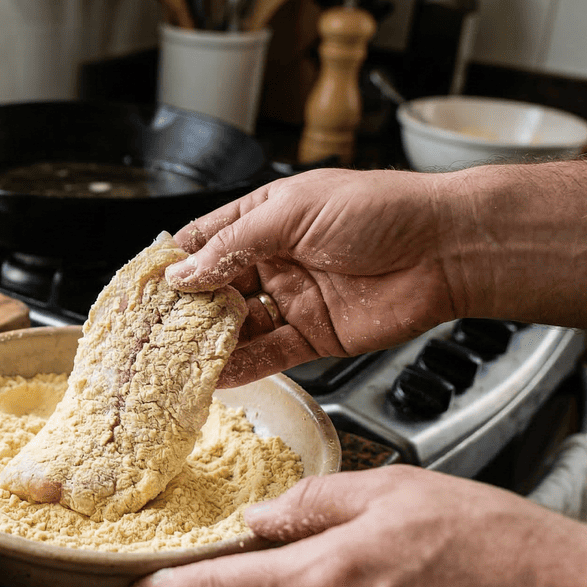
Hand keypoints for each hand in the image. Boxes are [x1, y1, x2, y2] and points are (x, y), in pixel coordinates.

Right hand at [167, 168, 464, 386]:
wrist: (447, 248)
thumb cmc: (381, 209)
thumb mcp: (292, 213)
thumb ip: (233, 246)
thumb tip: (183, 273)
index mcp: (265, 217)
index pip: (203, 241)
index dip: (171, 263)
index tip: (140, 286)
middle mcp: (275, 258)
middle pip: (214, 288)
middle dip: (183, 310)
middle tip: (150, 332)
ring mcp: (294, 298)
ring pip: (238, 326)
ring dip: (208, 343)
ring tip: (175, 360)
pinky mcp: (315, 335)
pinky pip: (270, 353)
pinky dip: (243, 367)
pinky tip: (216, 378)